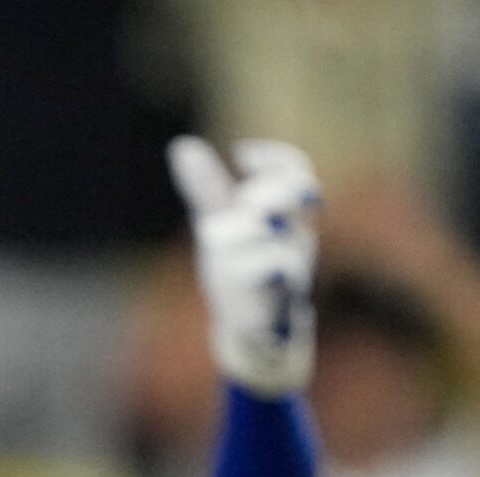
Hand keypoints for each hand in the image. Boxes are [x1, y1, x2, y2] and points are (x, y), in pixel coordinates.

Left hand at [169, 135, 320, 396]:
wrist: (251, 328)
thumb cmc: (240, 269)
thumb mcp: (221, 223)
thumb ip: (207, 188)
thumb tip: (183, 146)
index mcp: (287, 216)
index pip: (296, 172)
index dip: (274, 158)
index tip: (240, 153)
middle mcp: (296, 237)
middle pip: (290, 195)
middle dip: (264, 192)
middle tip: (243, 201)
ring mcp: (291, 268)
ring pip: (271, 235)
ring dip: (239, 233)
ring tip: (215, 241)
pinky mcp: (278, 299)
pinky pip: (269, 272)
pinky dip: (249, 264)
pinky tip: (234, 266)